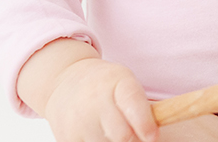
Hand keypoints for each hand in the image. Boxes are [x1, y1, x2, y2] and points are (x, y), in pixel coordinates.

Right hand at [43, 57, 157, 141]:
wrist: (66, 82)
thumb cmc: (105, 85)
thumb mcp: (126, 84)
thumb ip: (141, 108)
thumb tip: (151, 137)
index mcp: (118, 83)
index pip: (134, 106)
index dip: (145, 125)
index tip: (151, 136)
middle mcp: (95, 100)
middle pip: (123, 136)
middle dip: (134, 139)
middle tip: (134, 134)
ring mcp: (79, 121)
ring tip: (113, 130)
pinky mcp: (67, 138)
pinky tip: (98, 135)